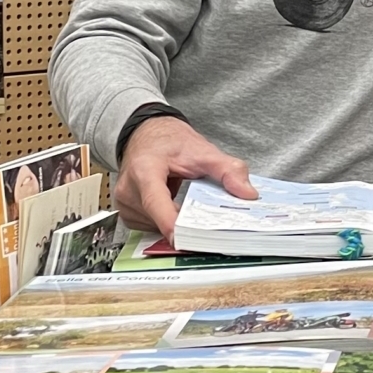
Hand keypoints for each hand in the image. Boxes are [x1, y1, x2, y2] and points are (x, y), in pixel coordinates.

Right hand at [113, 117, 256, 234]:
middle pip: (159, 218)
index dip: (169, 223)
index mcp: (144, 169)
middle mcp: (129, 188)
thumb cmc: (169, 142)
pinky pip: (149, 227)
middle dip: (183, 223)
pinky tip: (172, 206)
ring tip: (182, 201)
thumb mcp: (202, 151)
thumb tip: (247, 193)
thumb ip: (228, 170)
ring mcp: (124, 203)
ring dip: (174, 221)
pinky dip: (164, 221)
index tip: (185, 238)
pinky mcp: (126, 213)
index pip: (156, 201)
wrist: (146, 134)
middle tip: (205, 220)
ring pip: (155, 227)